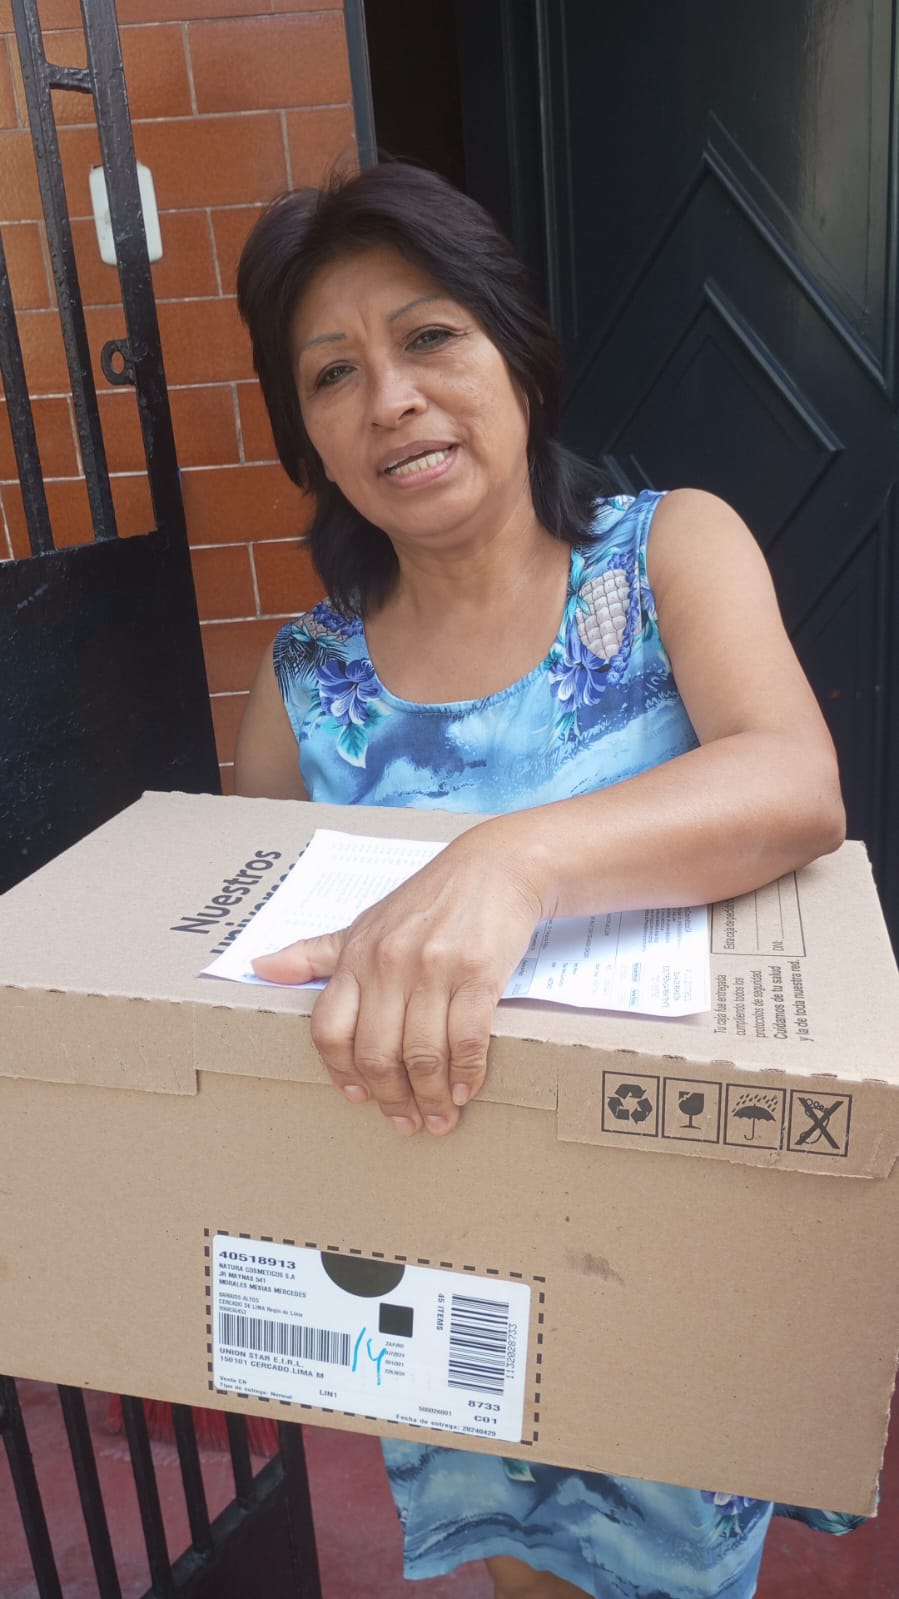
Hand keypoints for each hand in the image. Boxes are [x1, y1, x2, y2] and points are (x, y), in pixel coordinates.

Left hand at [251, 829, 542, 1135]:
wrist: (493, 867)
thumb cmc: (426, 901)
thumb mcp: (364, 923)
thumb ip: (315, 953)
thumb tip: (259, 967)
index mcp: (356, 956)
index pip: (330, 1030)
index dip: (341, 1074)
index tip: (359, 1100)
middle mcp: (389, 964)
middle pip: (376, 1053)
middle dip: (392, 1099)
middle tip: (407, 1123)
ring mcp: (434, 969)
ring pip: (422, 1054)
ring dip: (432, 1097)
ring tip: (440, 1119)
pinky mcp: (479, 973)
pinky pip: (467, 1038)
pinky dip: (467, 1073)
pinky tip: (466, 1089)